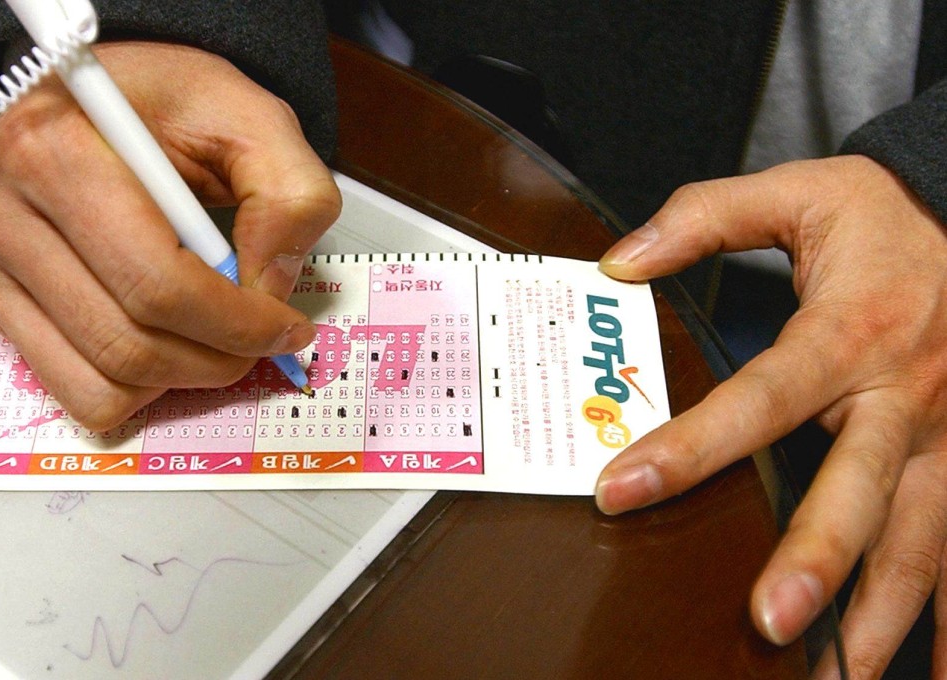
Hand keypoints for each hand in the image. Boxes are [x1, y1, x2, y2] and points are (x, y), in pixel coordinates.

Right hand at [0, 41, 339, 430]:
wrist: (108, 98)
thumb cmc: (171, 103)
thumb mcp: (252, 118)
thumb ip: (289, 193)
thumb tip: (271, 285)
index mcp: (55, 150)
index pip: (156, 284)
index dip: (238, 324)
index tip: (286, 327)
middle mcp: (2, 208)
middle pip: (127, 342)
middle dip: (217, 359)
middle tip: (262, 341)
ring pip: (100, 380)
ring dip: (180, 379)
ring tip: (217, 339)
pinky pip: (74, 388)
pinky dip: (136, 388)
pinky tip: (168, 343)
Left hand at [595, 156, 946, 677]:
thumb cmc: (890, 215)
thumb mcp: (799, 192)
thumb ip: (703, 218)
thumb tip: (616, 261)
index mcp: (849, 331)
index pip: (757, 399)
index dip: (688, 447)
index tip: (620, 490)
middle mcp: (904, 395)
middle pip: (858, 488)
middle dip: (816, 559)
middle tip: (769, 622)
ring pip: (926, 536)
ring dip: (887, 612)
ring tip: (842, 674)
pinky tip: (933, 667)